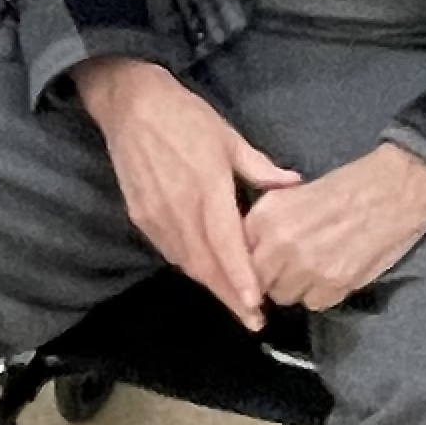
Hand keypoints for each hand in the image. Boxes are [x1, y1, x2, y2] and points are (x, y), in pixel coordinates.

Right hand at [72, 57, 299, 330]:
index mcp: (206, 187)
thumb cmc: (185, 117)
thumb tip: (294, 184)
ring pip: (186, 263)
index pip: (225, 244)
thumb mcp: (228, 137)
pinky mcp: (141, 217)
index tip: (255, 304)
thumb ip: (260, 168)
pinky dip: (190, 267)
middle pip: (205, 265)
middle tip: (252, 319)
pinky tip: (206, 274)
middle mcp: (179, 209)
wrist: (131, 104)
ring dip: (210, 285)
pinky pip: (170, 251)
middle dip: (228, 295)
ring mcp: (156, 216)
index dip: (240, 277)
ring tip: (234, 303)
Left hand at [243, 143, 425, 312]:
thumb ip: (269, 221)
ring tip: (316, 266)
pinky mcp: (333, 286)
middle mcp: (281, 244)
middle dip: (271, 277)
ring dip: (296, 287)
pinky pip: (314, 303)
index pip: (239, 254)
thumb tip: (252, 247)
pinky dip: (322, 294)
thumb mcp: (295, 192)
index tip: (263, 260)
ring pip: (285, 296)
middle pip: (259, 281)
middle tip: (291, 265)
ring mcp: (307, 268)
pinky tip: (336, 271)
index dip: (252, 259)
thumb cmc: (350, 185)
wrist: (397, 189)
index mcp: (268, 215)